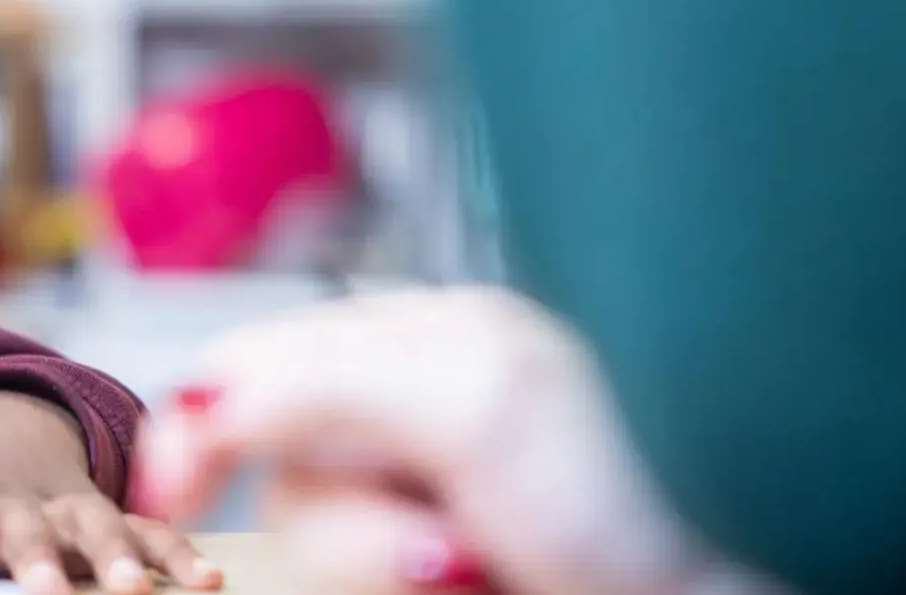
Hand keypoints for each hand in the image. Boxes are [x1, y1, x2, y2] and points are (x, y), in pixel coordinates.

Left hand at [0, 391, 222, 594]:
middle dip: (39, 564)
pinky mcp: (103, 509)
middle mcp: (4, 505)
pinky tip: (209, 578)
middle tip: (50, 592)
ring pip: (91, 527)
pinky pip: (146, 528)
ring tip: (135, 590)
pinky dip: (177, 550)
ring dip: (114, 558)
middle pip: (23, 534)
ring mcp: (58, 504)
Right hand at [137, 287, 778, 594]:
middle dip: (352, 529)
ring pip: (318, 548)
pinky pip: (357, 580)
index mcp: (424, 335)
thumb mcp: (463, 397)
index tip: (173, 488)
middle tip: (450, 546)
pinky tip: (483, 583)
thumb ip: (313, 379)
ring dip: (382, 571)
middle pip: (282, 472)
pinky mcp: (443, 570)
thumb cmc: (648, 480)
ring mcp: (437, 507)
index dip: (202, 422)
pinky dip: (399, 588)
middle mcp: (422, 416)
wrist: (732, 575)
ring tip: (482, 572)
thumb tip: (196, 406)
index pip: (257, 360)